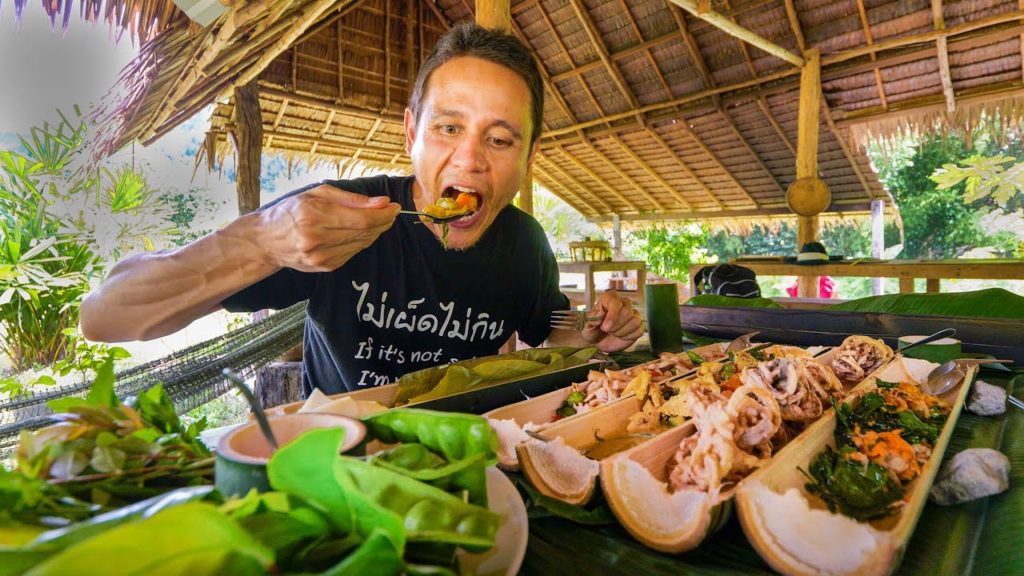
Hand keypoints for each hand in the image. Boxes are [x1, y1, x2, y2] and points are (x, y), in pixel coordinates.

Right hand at [258, 185, 399, 271]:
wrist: (267, 241)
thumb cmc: (290, 211)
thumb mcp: (317, 194)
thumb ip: (351, 199)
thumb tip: (381, 202)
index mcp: (314, 216)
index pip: (361, 220)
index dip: (383, 215)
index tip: (394, 206)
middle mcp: (317, 240)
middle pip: (364, 233)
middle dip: (383, 221)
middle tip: (391, 211)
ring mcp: (322, 258)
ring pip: (361, 244)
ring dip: (375, 232)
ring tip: (379, 219)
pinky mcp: (326, 267)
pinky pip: (353, 253)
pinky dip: (362, 241)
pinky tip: (362, 232)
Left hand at [580, 291, 644, 352]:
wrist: (597, 341)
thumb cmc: (592, 330)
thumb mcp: (587, 325)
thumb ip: (592, 318)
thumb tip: (601, 313)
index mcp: (610, 298)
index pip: (615, 302)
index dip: (612, 315)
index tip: (605, 327)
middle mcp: (623, 303)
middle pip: (627, 312)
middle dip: (616, 326)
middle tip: (607, 330)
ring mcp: (633, 314)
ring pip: (635, 321)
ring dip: (622, 332)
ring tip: (613, 333)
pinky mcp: (639, 325)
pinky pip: (639, 330)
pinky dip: (628, 337)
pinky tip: (620, 336)